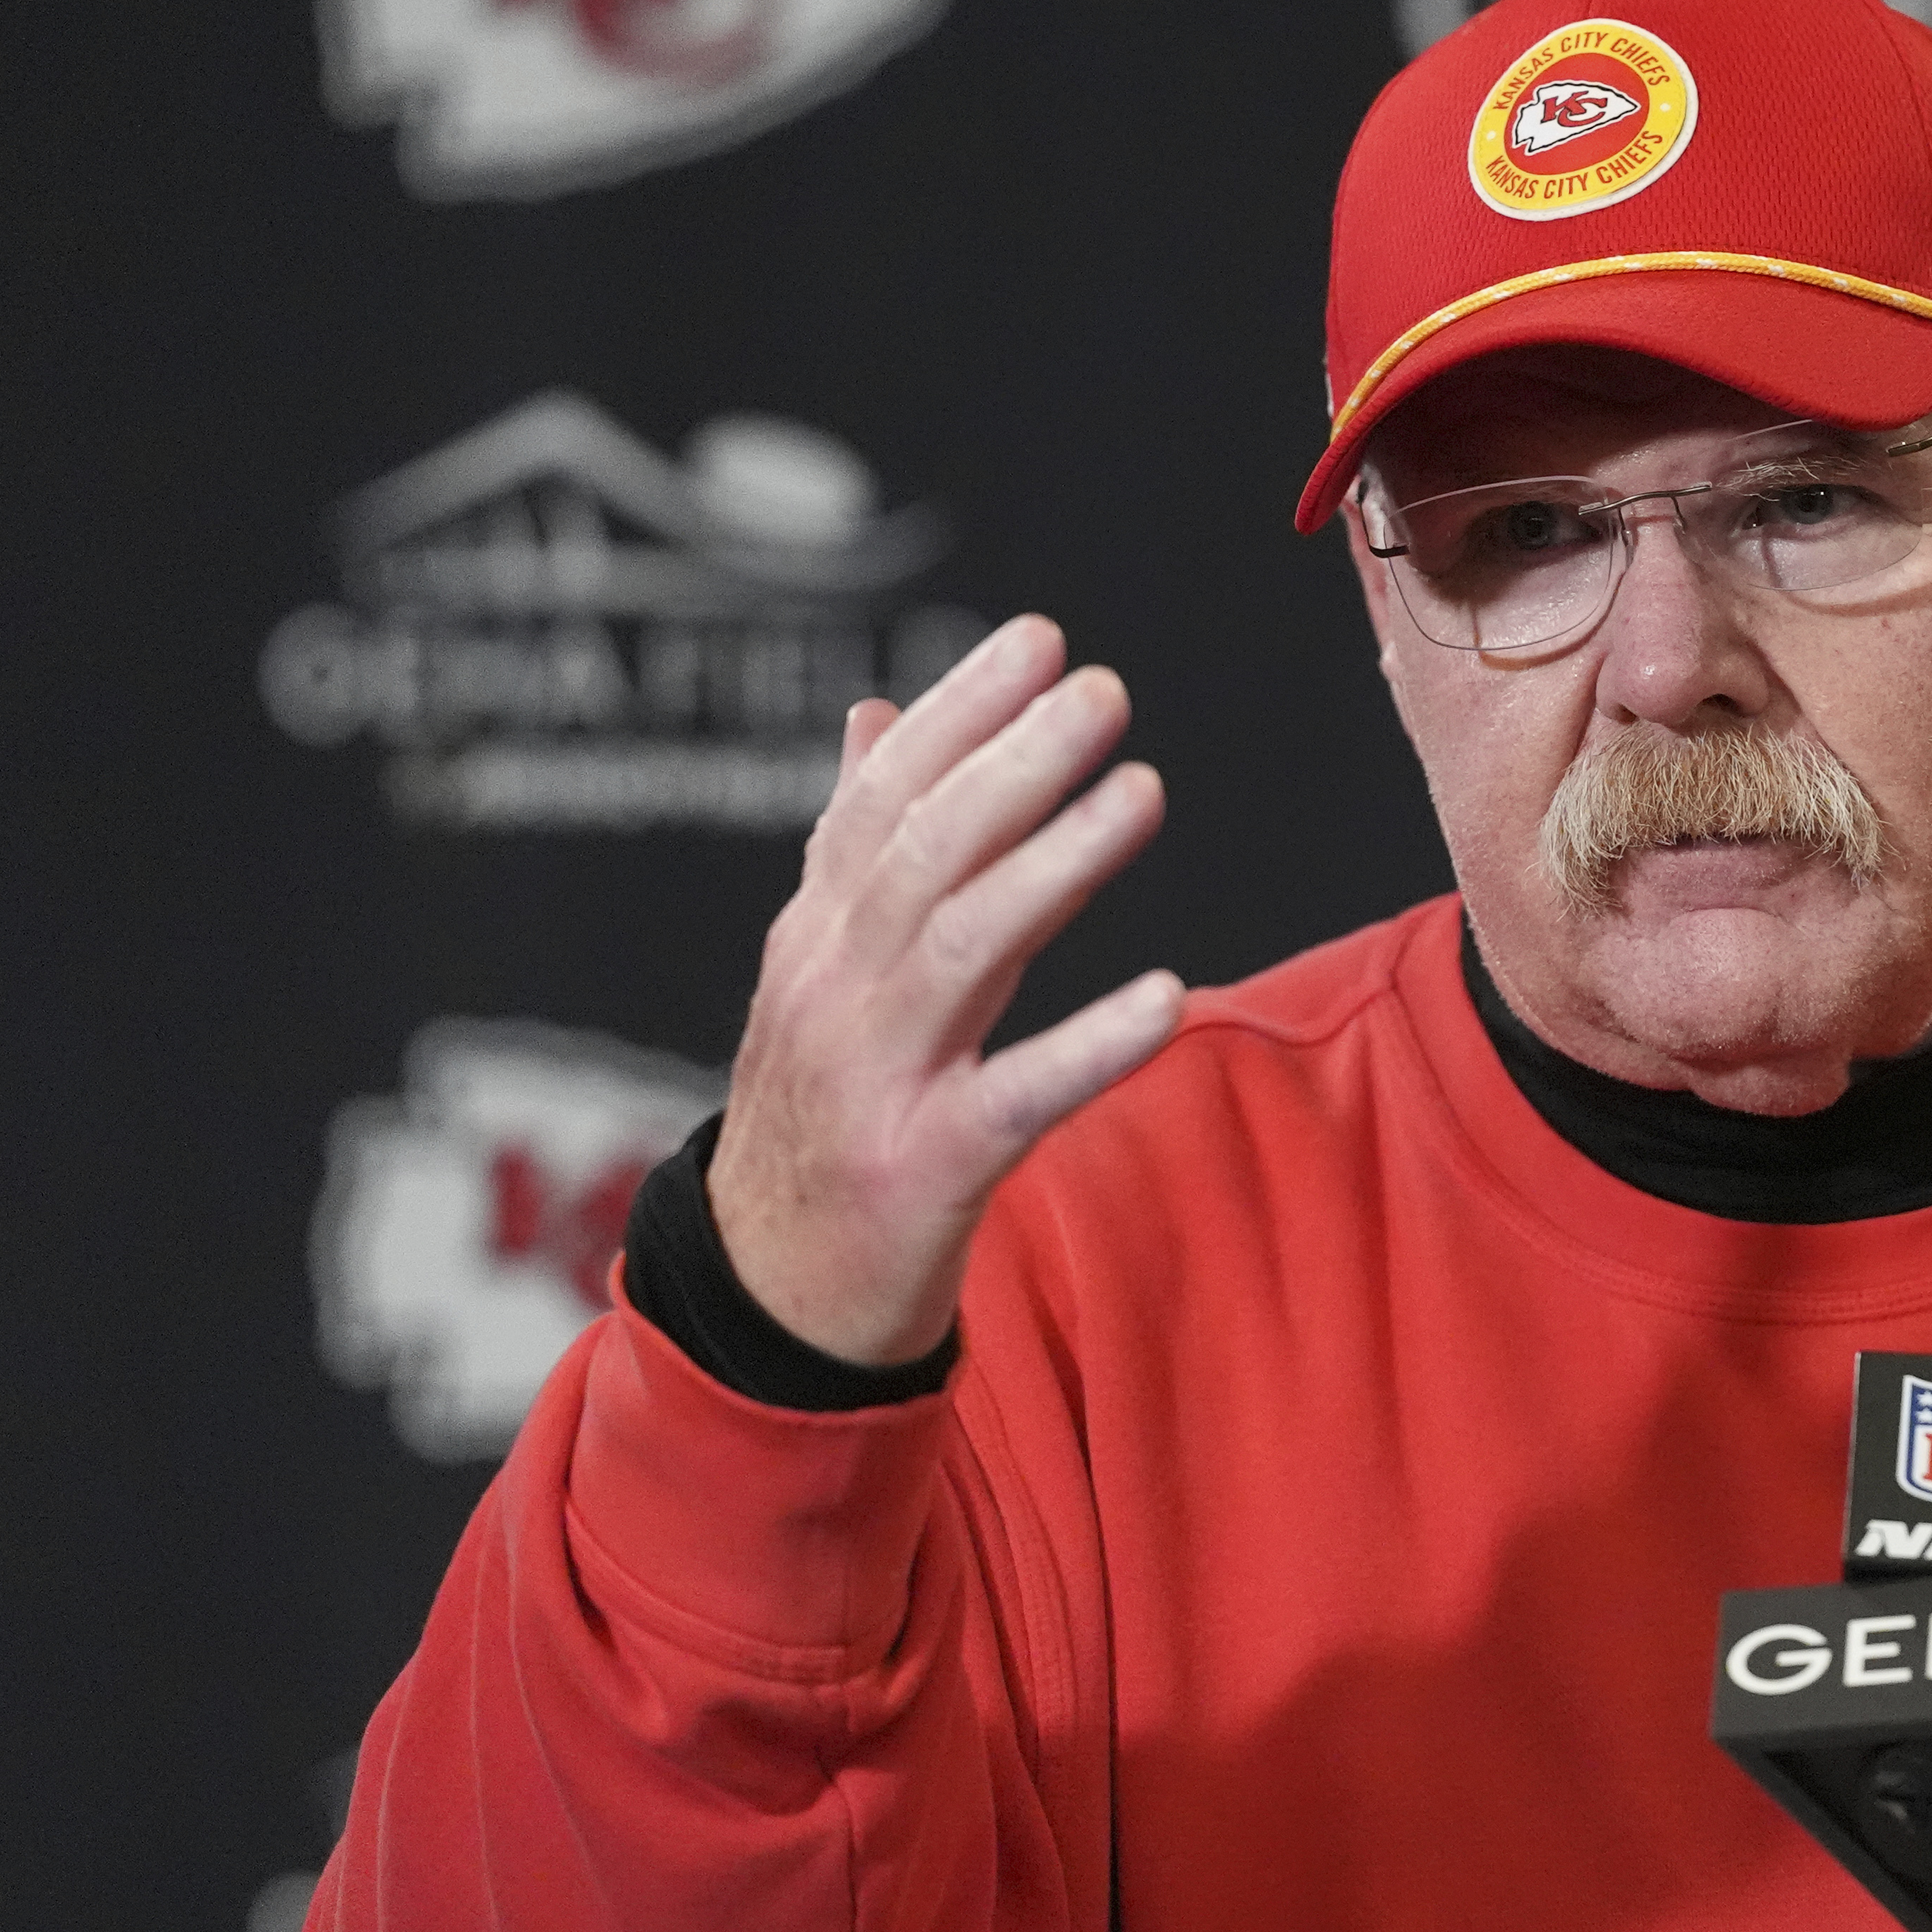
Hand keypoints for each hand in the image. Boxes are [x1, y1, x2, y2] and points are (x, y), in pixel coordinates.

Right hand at [707, 615, 1184, 1367]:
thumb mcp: (821, 971)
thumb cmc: (821, 1112)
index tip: (1042, 638)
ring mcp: (876, 1080)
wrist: (766, 1293)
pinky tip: (1165, 999)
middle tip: (1102, 689)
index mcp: (818, 936)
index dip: (961, 713)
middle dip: (1014, 762)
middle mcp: (836, 991)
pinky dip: (1090, 1045)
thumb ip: (853, 847)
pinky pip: (1018, 1096)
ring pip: (965, 950)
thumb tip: (876, 717)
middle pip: (926, 855)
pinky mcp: (926, 1169)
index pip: (884, 798)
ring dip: (1055, 865)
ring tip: (1141, 791)